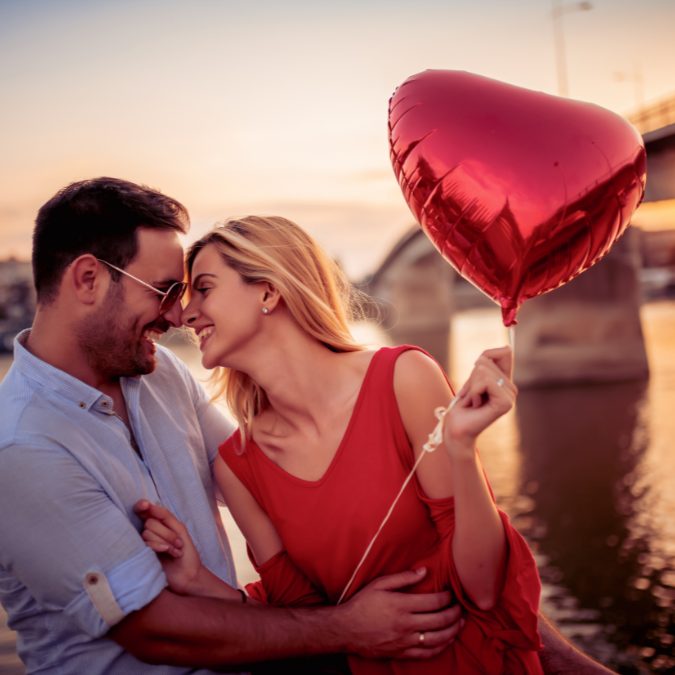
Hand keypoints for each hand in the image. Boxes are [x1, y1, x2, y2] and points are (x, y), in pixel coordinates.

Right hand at [134, 500, 203, 595]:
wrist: (189, 575)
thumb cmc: (186, 552)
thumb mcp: (179, 529)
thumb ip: (165, 516)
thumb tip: (149, 504)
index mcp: (159, 525)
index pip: (145, 511)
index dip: (141, 506)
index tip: (144, 506)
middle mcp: (149, 533)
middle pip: (149, 523)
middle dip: (167, 532)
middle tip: (178, 543)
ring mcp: (145, 546)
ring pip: (147, 533)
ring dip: (166, 541)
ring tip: (176, 550)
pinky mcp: (143, 557)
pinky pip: (147, 544)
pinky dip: (161, 547)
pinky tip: (171, 553)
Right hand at [339, 568, 462, 659]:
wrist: (346, 629)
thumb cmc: (362, 603)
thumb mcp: (379, 584)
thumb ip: (403, 578)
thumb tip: (424, 571)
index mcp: (401, 605)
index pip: (433, 602)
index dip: (447, 597)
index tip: (452, 593)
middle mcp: (405, 625)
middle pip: (439, 620)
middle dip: (455, 613)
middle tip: (461, 608)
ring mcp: (404, 641)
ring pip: (437, 639)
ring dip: (453, 631)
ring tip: (460, 623)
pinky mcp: (402, 653)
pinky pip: (427, 653)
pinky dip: (441, 647)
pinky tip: (447, 640)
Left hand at [443, 346, 516, 453]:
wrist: (457, 429)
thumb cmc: (462, 405)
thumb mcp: (473, 378)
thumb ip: (487, 363)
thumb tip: (508, 347)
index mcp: (505, 381)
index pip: (505, 351)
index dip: (486, 356)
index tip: (475, 376)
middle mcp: (511, 388)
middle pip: (487, 361)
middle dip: (472, 377)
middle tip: (471, 395)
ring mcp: (510, 396)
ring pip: (483, 371)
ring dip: (471, 386)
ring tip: (473, 401)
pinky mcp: (505, 403)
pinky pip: (485, 382)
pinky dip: (473, 392)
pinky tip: (475, 405)